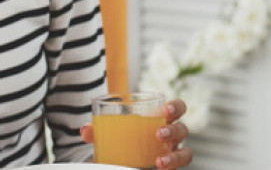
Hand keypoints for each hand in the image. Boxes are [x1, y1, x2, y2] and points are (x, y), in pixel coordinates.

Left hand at [79, 98, 193, 168]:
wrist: (124, 159)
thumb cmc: (124, 140)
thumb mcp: (111, 133)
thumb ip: (98, 131)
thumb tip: (85, 131)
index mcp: (161, 120)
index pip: (177, 108)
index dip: (175, 107)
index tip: (164, 109)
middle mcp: (171, 136)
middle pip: (183, 129)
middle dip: (173, 131)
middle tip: (158, 135)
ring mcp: (172, 153)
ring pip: (184, 152)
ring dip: (173, 156)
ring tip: (159, 160)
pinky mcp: (169, 166)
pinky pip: (177, 167)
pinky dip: (170, 165)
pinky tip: (159, 167)